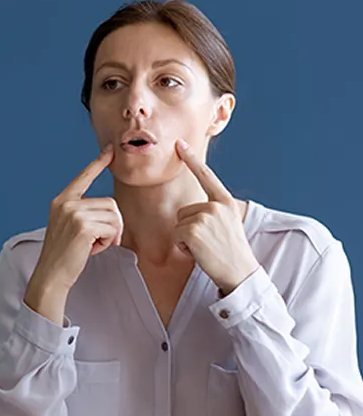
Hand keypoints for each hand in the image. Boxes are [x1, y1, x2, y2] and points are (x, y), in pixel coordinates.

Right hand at [24, 145, 123, 321]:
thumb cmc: (64, 255)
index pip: (83, 177)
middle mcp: (66, 203)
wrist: (51, 274)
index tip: (109, 150)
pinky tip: (93, 250)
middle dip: (112, 224)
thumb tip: (108, 208)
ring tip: (94, 245)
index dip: (98, 163)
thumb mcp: (68, 226)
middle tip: (99, 241)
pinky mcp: (83, 227)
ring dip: (111, 234)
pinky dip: (109, 242)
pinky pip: (112, 229)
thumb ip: (81, 211)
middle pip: (110, 203)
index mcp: (61, 200)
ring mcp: (73, 214)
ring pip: (114, 216)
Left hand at [174, 140, 259, 294]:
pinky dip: (183, 246)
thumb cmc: (230, 251)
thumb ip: (212, 211)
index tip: (179, 143)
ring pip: (178, 222)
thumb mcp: (227, 224)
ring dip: (186, 238)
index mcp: (225, 201)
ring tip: (206, 247)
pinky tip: (199, 252)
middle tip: (209, 242)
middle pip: (183, 210)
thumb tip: (193, 209)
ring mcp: (205, 216)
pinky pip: (176, 234)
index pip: (206, 176)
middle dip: (189, 227)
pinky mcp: (193, 230)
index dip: (191, 158)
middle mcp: (217, 205)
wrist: (239, 272)